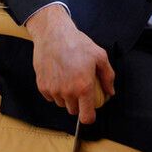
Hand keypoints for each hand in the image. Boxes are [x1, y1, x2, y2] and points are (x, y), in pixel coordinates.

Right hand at [25, 4, 114, 123]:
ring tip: (69, 78)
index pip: (86, 116)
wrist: (53, 34)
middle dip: (79, 102)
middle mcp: (67, 92)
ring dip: (66, 97)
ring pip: (62, 104)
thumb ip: (108, 77)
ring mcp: (53, 90)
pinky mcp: (42, 87)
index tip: (90, 110)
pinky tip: (59, 76)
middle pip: (74, 110)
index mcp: (83, 87)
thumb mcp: (100, 56)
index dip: (90, 116)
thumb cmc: (77, 43)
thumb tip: (110, 92)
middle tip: (81, 87)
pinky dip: (55, 91)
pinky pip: (51, 97)